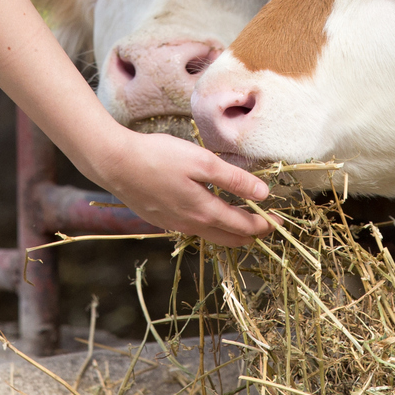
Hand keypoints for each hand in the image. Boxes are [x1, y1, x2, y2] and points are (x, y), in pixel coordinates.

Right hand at [81, 125, 273, 246]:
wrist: (115, 163)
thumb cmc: (159, 157)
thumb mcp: (203, 162)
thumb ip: (234, 179)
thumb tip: (263, 195)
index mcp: (204, 212)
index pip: (243, 226)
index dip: (264, 225)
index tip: (280, 220)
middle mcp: (190, 225)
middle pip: (228, 238)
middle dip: (251, 233)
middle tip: (267, 225)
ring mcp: (173, 224)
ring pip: (210, 235)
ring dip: (230, 231)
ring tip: (243, 220)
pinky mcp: (160, 218)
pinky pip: (192, 228)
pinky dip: (209, 225)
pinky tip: (209, 213)